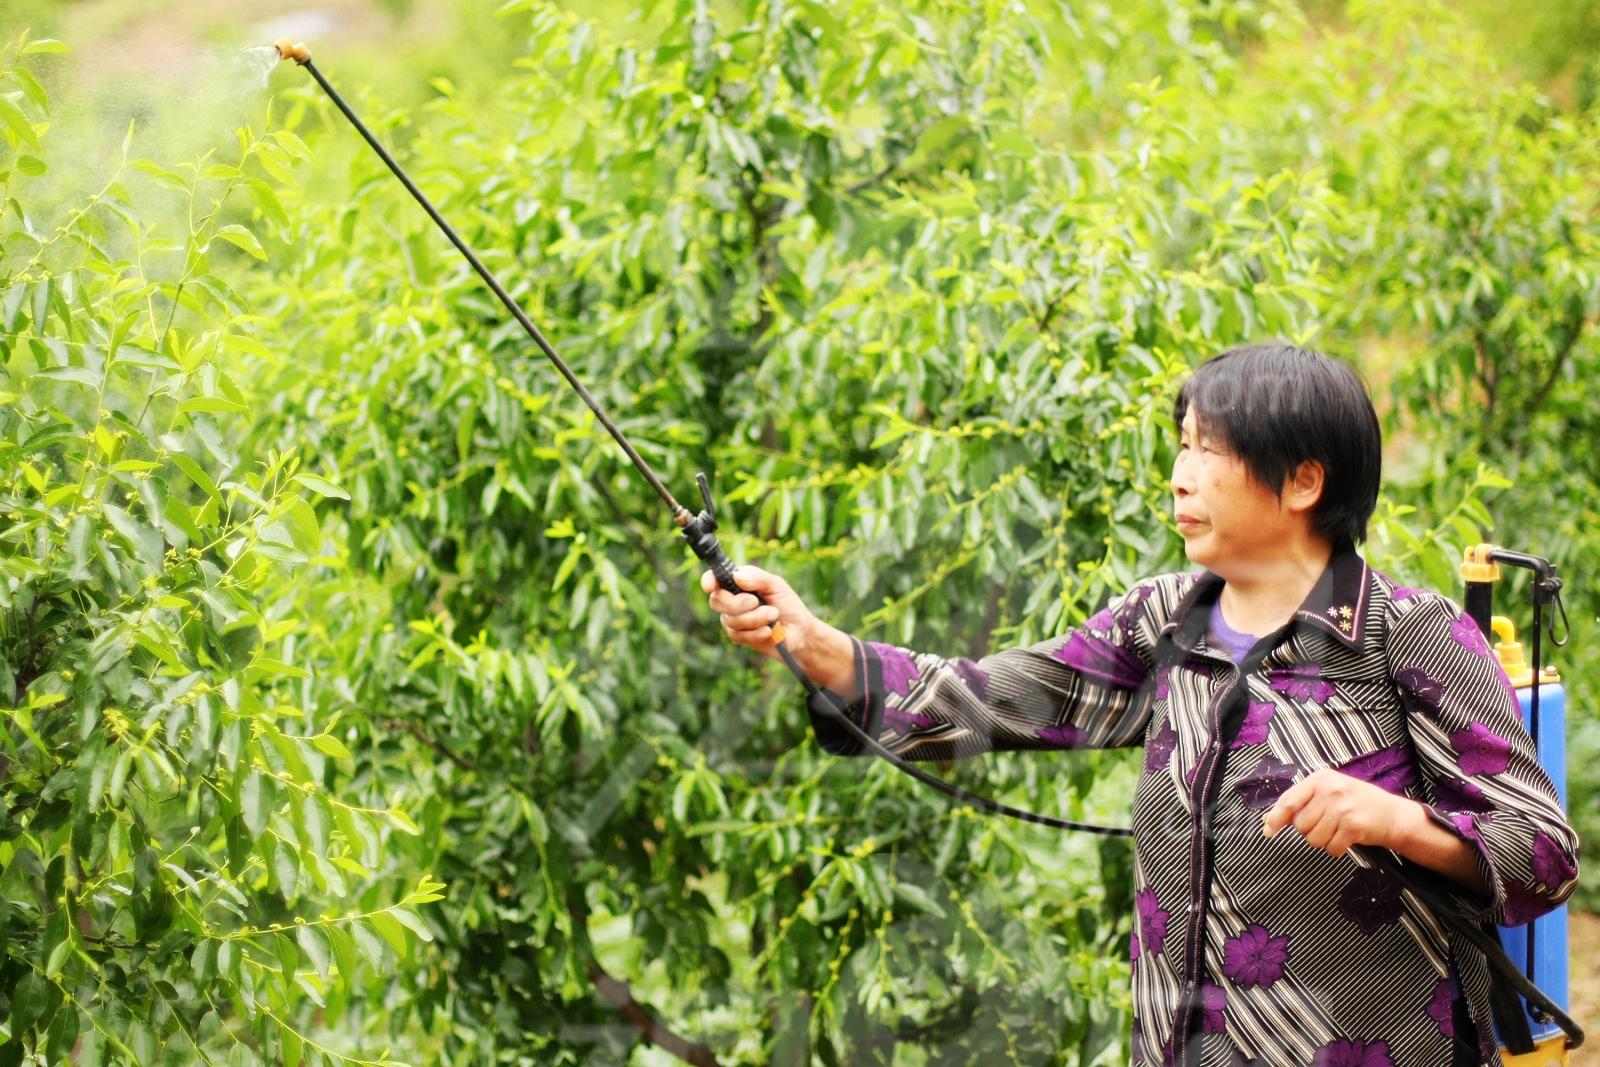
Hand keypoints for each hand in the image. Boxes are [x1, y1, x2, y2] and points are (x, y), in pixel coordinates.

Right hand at [699, 565, 857, 694]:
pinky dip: (758, 632)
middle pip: (717, 601)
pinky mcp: (738, 636)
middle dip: (739, 603)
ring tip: (773, 615)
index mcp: (737, 582)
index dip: (709, 581)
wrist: (799, 632)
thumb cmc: (788, 604)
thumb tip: (737, 577)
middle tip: (757, 602)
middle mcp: (731, 600)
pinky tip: (768, 630)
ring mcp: (732, 619)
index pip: (714, 579)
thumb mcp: (776, 585)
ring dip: (756, 618)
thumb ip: (757, 578)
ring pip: (731, 620)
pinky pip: (740, 635)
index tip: (710, 586)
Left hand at [1261, 769, 1416, 857]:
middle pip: (1300, 825)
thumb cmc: (1357, 803)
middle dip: (1310, 830)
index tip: (1268, 831)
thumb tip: (1269, 819)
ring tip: (1338, 830)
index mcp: (1321, 778)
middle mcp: (1330, 790)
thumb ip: (1301, 802)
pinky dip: (1336, 849)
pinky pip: (1331, 848)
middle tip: (1327, 824)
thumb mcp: (1329, 792)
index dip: (1276, 818)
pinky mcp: (1353, 826)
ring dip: (1323, 841)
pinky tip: (1347, 839)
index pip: (1289, 800)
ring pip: (1313, 839)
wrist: (1393, 814)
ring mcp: (1343, 808)